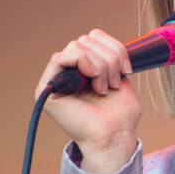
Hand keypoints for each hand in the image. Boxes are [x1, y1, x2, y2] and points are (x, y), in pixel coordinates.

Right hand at [34, 29, 140, 169]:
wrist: (114, 136)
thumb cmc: (120, 114)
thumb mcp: (120, 75)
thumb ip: (108, 54)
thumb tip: (97, 37)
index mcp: (86, 67)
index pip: (94, 37)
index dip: (114, 48)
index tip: (127, 70)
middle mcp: (69, 70)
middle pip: (87, 39)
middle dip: (109, 60)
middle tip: (113, 84)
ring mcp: (56, 78)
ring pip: (78, 46)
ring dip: (100, 66)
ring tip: (104, 88)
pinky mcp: (47, 88)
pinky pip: (61, 57)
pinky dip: (82, 61)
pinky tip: (92, 78)